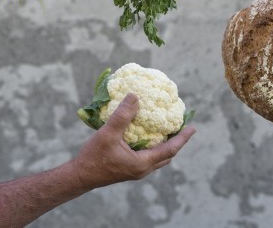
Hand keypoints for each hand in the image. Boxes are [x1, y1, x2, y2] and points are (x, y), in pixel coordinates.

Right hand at [71, 93, 195, 188]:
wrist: (79, 176)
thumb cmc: (94, 157)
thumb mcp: (108, 134)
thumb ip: (122, 116)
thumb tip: (135, 96)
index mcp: (142, 163)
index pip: (170, 149)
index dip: (183, 138)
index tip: (194, 127)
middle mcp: (142, 169)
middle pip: (168, 155)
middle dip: (177, 142)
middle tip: (183, 127)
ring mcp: (136, 171)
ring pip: (159, 158)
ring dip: (166, 145)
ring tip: (169, 130)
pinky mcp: (129, 169)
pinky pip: (149, 157)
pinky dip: (154, 147)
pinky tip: (148, 135)